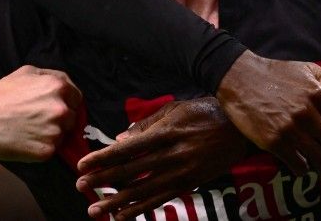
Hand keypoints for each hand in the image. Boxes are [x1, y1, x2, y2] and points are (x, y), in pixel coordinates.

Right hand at [0, 65, 81, 161]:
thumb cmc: (0, 94)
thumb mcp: (26, 72)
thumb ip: (50, 76)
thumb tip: (65, 85)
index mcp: (58, 87)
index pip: (77, 98)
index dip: (67, 103)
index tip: (54, 108)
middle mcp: (61, 109)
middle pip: (72, 118)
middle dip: (60, 120)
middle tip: (38, 120)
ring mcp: (55, 131)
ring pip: (64, 135)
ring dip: (52, 134)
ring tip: (30, 130)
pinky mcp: (46, 151)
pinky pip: (52, 150)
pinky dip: (42, 147)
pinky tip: (26, 140)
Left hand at [75, 97, 246, 220]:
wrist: (239, 129)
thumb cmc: (203, 113)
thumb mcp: (173, 110)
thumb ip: (145, 125)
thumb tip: (119, 140)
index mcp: (166, 132)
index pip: (127, 149)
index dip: (103, 158)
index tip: (83, 165)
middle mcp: (172, 155)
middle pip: (131, 171)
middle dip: (103, 180)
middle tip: (81, 187)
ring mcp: (182, 172)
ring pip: (142, 191)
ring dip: (116, 201)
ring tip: (95, 209)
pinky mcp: (189, 184)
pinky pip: (160, 199)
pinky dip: (139, 209)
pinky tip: (122, 215)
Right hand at [215, 51, 320, 175]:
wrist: (238, 77)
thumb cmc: (273, 73)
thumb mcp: (305, 68)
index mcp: (318, 94)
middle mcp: (307, 113)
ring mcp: (291, 128)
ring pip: (320, 159)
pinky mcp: (274, 141)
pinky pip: (298, 165)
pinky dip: (303, 170)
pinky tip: (301, 168)